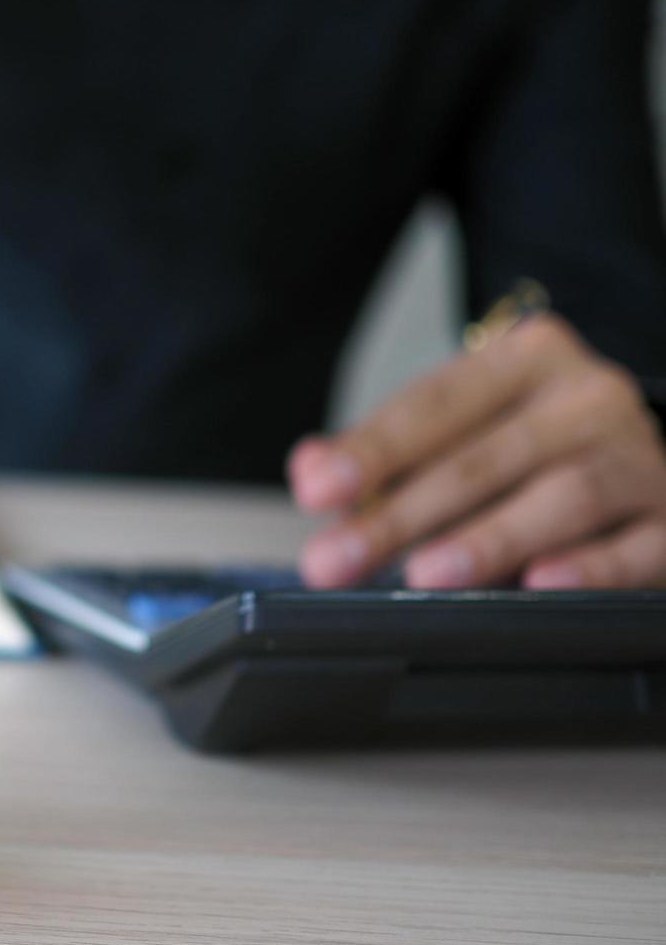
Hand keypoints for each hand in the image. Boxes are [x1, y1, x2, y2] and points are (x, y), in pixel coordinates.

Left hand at [289, 314, 665, 588]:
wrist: (642, 463)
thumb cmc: (529, 452)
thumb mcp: (454, 434)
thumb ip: (380, 455)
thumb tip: (311, 468)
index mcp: (526, 360)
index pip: (435, 405)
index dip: (371, 450)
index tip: (314, 490)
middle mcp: (590, 396)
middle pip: (486, 457)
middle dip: (401, 513)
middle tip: (338, 559)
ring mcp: (642, 456)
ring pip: (564, 494)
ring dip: (488, 537)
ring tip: (425, 575)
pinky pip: (639, 545)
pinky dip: (592, 567)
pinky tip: (541, 584)